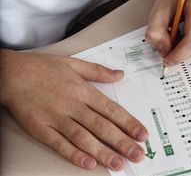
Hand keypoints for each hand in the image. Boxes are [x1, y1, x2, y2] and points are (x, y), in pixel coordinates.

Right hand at [0, 50, 147, 170]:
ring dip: (102, 152)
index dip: (127, 122)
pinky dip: (73, 155)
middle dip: (121, 141)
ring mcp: (55, 118)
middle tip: (138, 155)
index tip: (142, 134)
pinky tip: (88, 164)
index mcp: (81, 90)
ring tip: (119, 164)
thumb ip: (98, 71)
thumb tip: (120, 74)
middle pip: (100, 126)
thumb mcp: (73, 63)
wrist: (13, 74)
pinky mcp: (40, 129)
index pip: (110, 109)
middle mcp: (72, 105)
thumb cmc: (43, 67)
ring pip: (83, 138)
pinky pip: (59, 144)